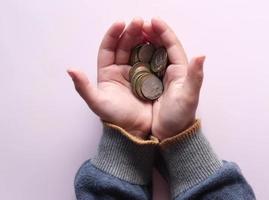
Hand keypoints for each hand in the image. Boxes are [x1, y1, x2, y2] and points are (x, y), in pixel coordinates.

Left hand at [67, 18, 151, 138]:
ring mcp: (136, 74)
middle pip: (125, 46)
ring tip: (150, 28)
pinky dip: (155, 51)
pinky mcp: (150, 79)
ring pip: (138, 51)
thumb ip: (83, 87)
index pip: (108, 48)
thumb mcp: (98, 103)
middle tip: (139, 22)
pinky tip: (159, 44)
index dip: (113, 35)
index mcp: (107, 73)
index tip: (120, 23)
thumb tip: (71, 70)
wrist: (135, 131)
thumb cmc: (115, 118)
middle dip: (131, 32)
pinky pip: (152, 61)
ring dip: (143, 39)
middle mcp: (121, 70)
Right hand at [143, 18, 204, 139]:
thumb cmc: (180, 118)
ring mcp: (154, 76)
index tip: (154, 21)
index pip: (172, 46)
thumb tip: (201, 55)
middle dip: (149, 32)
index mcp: (179, 71)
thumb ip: (195, 77)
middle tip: (139, 23)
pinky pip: (136, 64)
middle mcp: (167, 71)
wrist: (168, 135)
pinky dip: (131, 54)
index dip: (164, 32)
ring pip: (146, 52)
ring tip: (131, 30)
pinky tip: (126, 49)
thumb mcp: (189, 98)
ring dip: (139, 40)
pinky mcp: (143, 84)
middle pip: (158, 46)